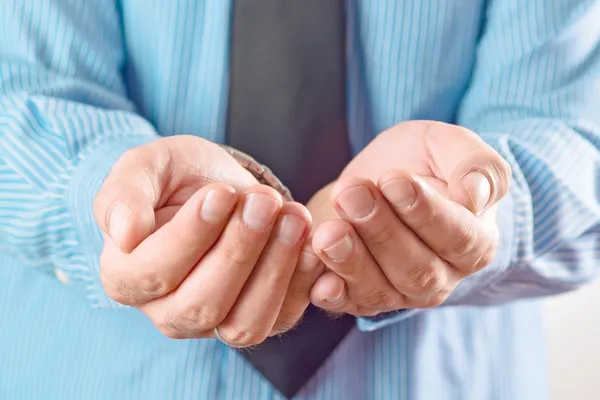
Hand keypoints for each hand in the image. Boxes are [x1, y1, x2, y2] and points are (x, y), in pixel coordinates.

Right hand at [94, 136, 321, 344]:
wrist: (221, 188)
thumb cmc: (177, 178)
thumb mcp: (146, 167)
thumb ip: (123, 196)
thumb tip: (124, 235)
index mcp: (127, 277)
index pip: (153, 273)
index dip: (190, 236)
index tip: (221, 194)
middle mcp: (167, 311)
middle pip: (202, 304)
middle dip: (239, 250)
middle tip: (264, 202)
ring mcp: (215, 323)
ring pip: (244, 324)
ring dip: (274, 269)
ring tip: (293, 217)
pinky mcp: (259, 318)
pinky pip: (282, 316)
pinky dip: (302, 281)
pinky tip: (312, 240)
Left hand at [308, 121, 510, 314]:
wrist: (374, 180)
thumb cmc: (419, 160)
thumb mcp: (449, 145)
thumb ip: (476, 165)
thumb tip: (475, 197)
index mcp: (475, 242)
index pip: (458, 237)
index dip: (425, 212)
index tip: (393, 181)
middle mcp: (440, 277)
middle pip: (416, 268)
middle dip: (380, 231)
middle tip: (351, 194)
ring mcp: (399, 292)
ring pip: (379, 290)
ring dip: (351, 261)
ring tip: (329, 231)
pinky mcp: (359, 297)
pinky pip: (346, 303)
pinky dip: (332, 294)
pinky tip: (319, 281)